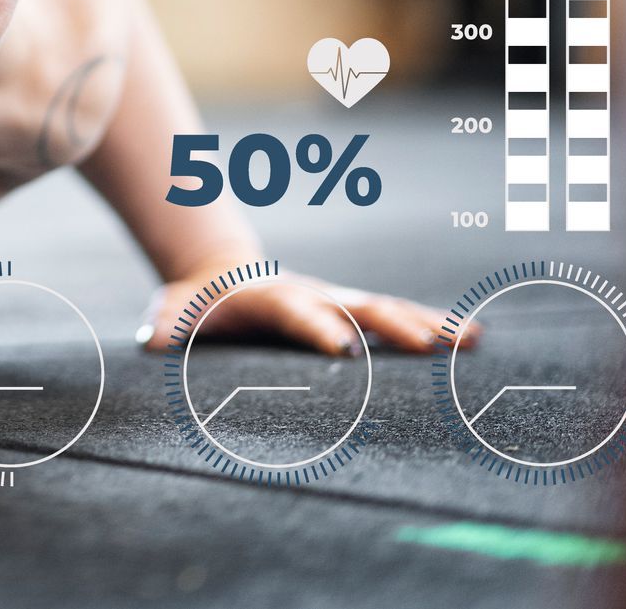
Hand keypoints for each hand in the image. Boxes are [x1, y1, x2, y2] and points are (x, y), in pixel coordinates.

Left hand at [134, 269, 481, 356]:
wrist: (220, 274)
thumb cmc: (197, 303)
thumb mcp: (174, 311)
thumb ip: (167, 323)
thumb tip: (151, 340)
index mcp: (272, 297)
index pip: (298, 313)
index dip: (319, 329)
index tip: (345, 350)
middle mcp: (314, 294)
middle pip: (358, 308)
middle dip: (392, 325)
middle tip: (428, 347)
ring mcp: (338, 300)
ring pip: (389, 309)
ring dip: (429, 324)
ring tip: (471, 340)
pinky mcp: (353, 309)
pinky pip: (399, 316)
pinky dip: (435, 325)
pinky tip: (473, 338)